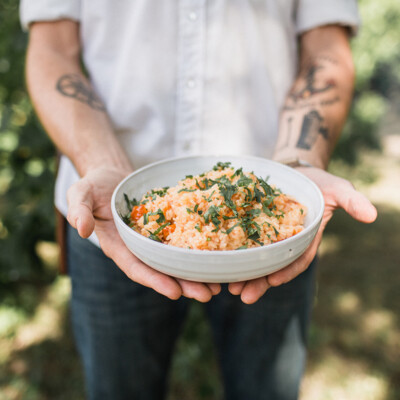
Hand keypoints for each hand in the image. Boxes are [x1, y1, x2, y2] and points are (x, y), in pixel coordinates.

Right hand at [66, 167, 220, 301]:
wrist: (112, 176)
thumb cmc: (94, 186)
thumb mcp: (80, 193)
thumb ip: (78, 210)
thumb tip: (82, 229)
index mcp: (117, 246)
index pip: (136, 267)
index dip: (154, 280)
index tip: (174, 291)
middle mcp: (137, 248)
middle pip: (162, 270)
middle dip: (183, 284)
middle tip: (207, 294)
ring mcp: (152, 240)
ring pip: (175, 261)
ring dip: (195, 274)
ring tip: (218, 284)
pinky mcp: (165, 228)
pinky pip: (182, 241)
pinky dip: (197, 251)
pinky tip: (215, 256)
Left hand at [228, 167, 377, 303]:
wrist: (296, 170)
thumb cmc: (318, 182)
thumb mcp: (337, 189)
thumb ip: (352, 201)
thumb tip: (372, 216)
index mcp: (305, 239)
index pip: (297, 259)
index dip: (286, 271)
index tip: (273, 280)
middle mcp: (286, 242)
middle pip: (272, 266)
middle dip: (259, 282)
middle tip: (242, 295)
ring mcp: (268, 236)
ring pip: (255, 259)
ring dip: (244, 274)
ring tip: (229, 287)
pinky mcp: (253, 227)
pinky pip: (242, 241)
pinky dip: (234, 253)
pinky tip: (221, 262)